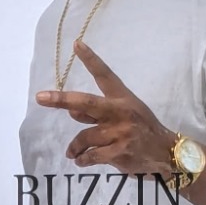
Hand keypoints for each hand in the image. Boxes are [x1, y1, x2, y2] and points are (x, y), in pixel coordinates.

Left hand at [35, 42, 175, 175]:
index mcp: (122, 98)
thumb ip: (97, 113)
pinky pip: (91, 156)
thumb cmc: (140, 129)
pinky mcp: (119, 152)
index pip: (104, 75)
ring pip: (84, 136)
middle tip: (40, 97)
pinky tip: (81, 161)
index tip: (77, 44)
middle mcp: (119, 111)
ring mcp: (119, 132)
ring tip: (73, 153)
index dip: (91, 59)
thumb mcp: (123, 114)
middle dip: (61, 100)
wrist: (165, 152)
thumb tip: (70, 110)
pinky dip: (82, 160)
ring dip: (74, 147)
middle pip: (85, 103)